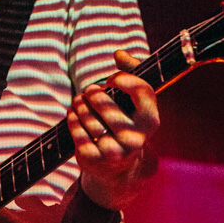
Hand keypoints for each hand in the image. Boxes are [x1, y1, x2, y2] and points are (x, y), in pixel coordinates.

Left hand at [66, 49, 159, 208]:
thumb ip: (132, 72)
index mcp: (151, 122)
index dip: (124, 79)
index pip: (141, 91)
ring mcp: (116, 151)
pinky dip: (72, 119)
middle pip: (108, 105)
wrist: (119, 169)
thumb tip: (118, 53)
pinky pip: (78, 133)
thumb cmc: (127, 123)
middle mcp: (136, 139)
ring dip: (80, 105)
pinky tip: (72, 114)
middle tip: (89, 90)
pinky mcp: (96, 160)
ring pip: (90, 119)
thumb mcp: (136, 103)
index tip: (112, 79)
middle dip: (94, 94)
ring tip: (78, 100)